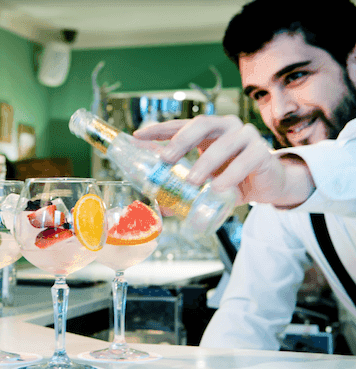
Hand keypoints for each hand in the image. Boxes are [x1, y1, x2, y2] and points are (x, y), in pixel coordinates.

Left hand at [133, 115, 313, 206]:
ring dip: (205, 163)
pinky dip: (230, 175)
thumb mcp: (205, 182)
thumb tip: (159, 206)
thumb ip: (184, 190)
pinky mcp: (262, 153)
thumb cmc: (233, 178)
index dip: (159, 129)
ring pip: (223, 144)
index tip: (138, 137)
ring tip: (191, 182)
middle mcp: (226, 127)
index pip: (180, 125)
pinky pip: (246, 161)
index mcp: (208, 131)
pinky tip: (218, 188)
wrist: (269, 185)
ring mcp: (246, 137)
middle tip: (165, 159)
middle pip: (202, 124)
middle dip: (181, 141)